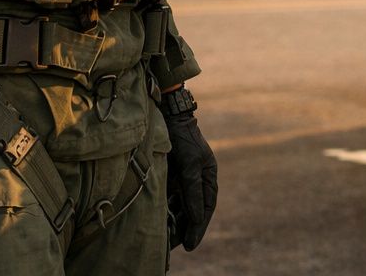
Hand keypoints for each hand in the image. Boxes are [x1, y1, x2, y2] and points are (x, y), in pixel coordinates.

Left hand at [162, 108, 216, 250]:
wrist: (168, 118)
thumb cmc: (183, 139)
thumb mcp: (189, 164)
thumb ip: (192, 190)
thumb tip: (196, 217)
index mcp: (208, 177)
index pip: (205, 208)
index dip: (198, 227)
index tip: (190, 245)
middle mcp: (197, 181)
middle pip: (192, 210)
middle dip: (185, 228)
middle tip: (176, 247)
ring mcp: (183, 179)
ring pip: (179, 207)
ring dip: (174, 221)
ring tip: (165, 238)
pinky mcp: (169, 177)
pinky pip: (168, 198)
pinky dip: (165, 210)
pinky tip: (157, 221)